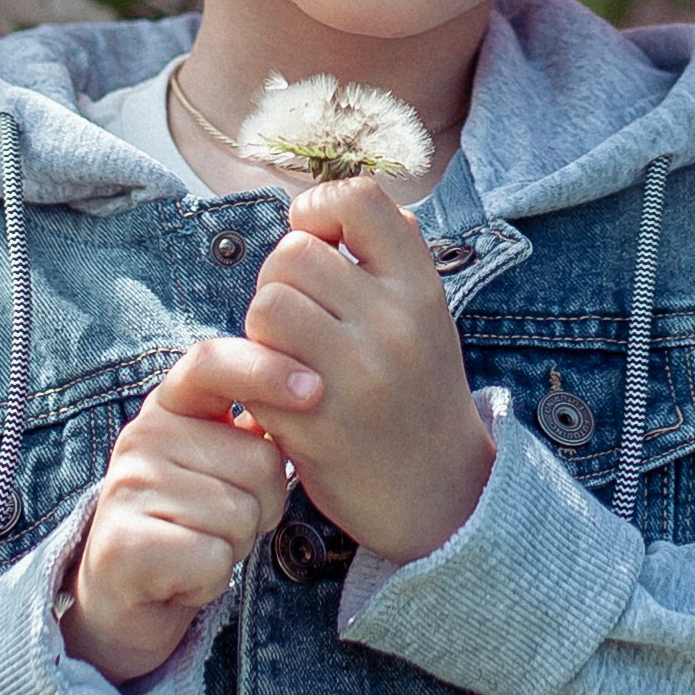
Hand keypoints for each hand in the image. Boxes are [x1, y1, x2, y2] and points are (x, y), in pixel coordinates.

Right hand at [63, 337, 298, 686]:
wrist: (124, 595)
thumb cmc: (191, 520)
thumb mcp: (222, 461)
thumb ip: (257, 425)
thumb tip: (312, 387)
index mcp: (171, 406)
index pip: (212, 363)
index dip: (266, 369)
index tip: (314, 387)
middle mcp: (142, 436)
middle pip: (258, 462)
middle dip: (263, 505)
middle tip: (222, 521)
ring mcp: (128, 488)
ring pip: (240, 516)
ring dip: (237, 545)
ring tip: (201, 545)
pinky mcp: (123, 545)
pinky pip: (213, 559)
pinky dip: (213, 579)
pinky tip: (186, 576)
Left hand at [241, 177, 494, 562]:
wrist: (439, 495)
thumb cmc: (415, 395)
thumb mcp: (424, 318)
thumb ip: (384, 261)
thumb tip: (317, 204)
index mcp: (421, 289)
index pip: (360, 199)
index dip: (320, 209)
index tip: (317, 239)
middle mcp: (394, 324)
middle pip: (294, 254)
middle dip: (280, 281)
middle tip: (298, 320)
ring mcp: (358, 374)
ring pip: (268, 306)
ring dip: (263, 331)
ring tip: (289, 358)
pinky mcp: (318, 423)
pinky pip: (255, 369)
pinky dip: (256, 381)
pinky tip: (282, 399)